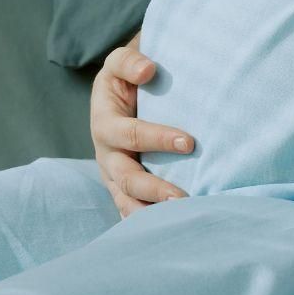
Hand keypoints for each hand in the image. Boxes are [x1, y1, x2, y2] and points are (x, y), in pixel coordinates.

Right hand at [90, 41, 194, 216]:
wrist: (120, 94)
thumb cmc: (126, 78)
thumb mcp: (120, 62)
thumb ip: (129, 61)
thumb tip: (148, 71)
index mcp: (104, 122)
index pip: (129, 134)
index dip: (157, 138)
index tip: (189, 141)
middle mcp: (106, 154)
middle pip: (125, 177)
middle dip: (154, 188)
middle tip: (184, 197)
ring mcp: (112, 176)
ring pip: (126, 202)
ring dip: (151, 213)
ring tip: (179, 222)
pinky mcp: (122, 190)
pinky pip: (129, 212)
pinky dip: (146, 225)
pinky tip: (168, 233)